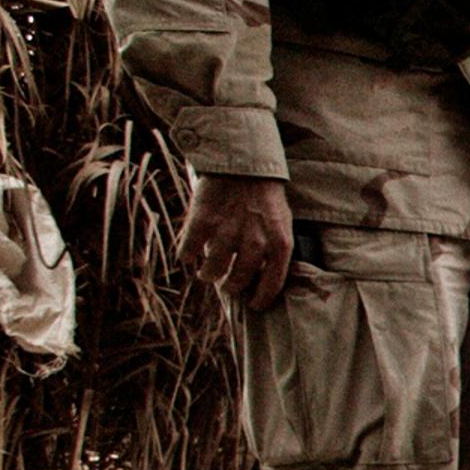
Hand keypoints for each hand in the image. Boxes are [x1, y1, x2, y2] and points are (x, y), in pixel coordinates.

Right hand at [183, 173, 295, 311]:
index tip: (253, 305)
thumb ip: (275, 250)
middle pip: (238, 280)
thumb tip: (264, 277)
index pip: (272, 284)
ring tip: (207, 274)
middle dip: (231, 287)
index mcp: (279, 244)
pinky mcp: (203, 222)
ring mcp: (227, 233)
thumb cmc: (266, 197)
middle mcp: (254, 243)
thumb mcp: (282, 223)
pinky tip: (189, 255)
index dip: (261, 299)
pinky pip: (188, 251)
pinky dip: (187, 256)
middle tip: (227, 286)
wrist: (243, 165)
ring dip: (208, 276)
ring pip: (212, 271)